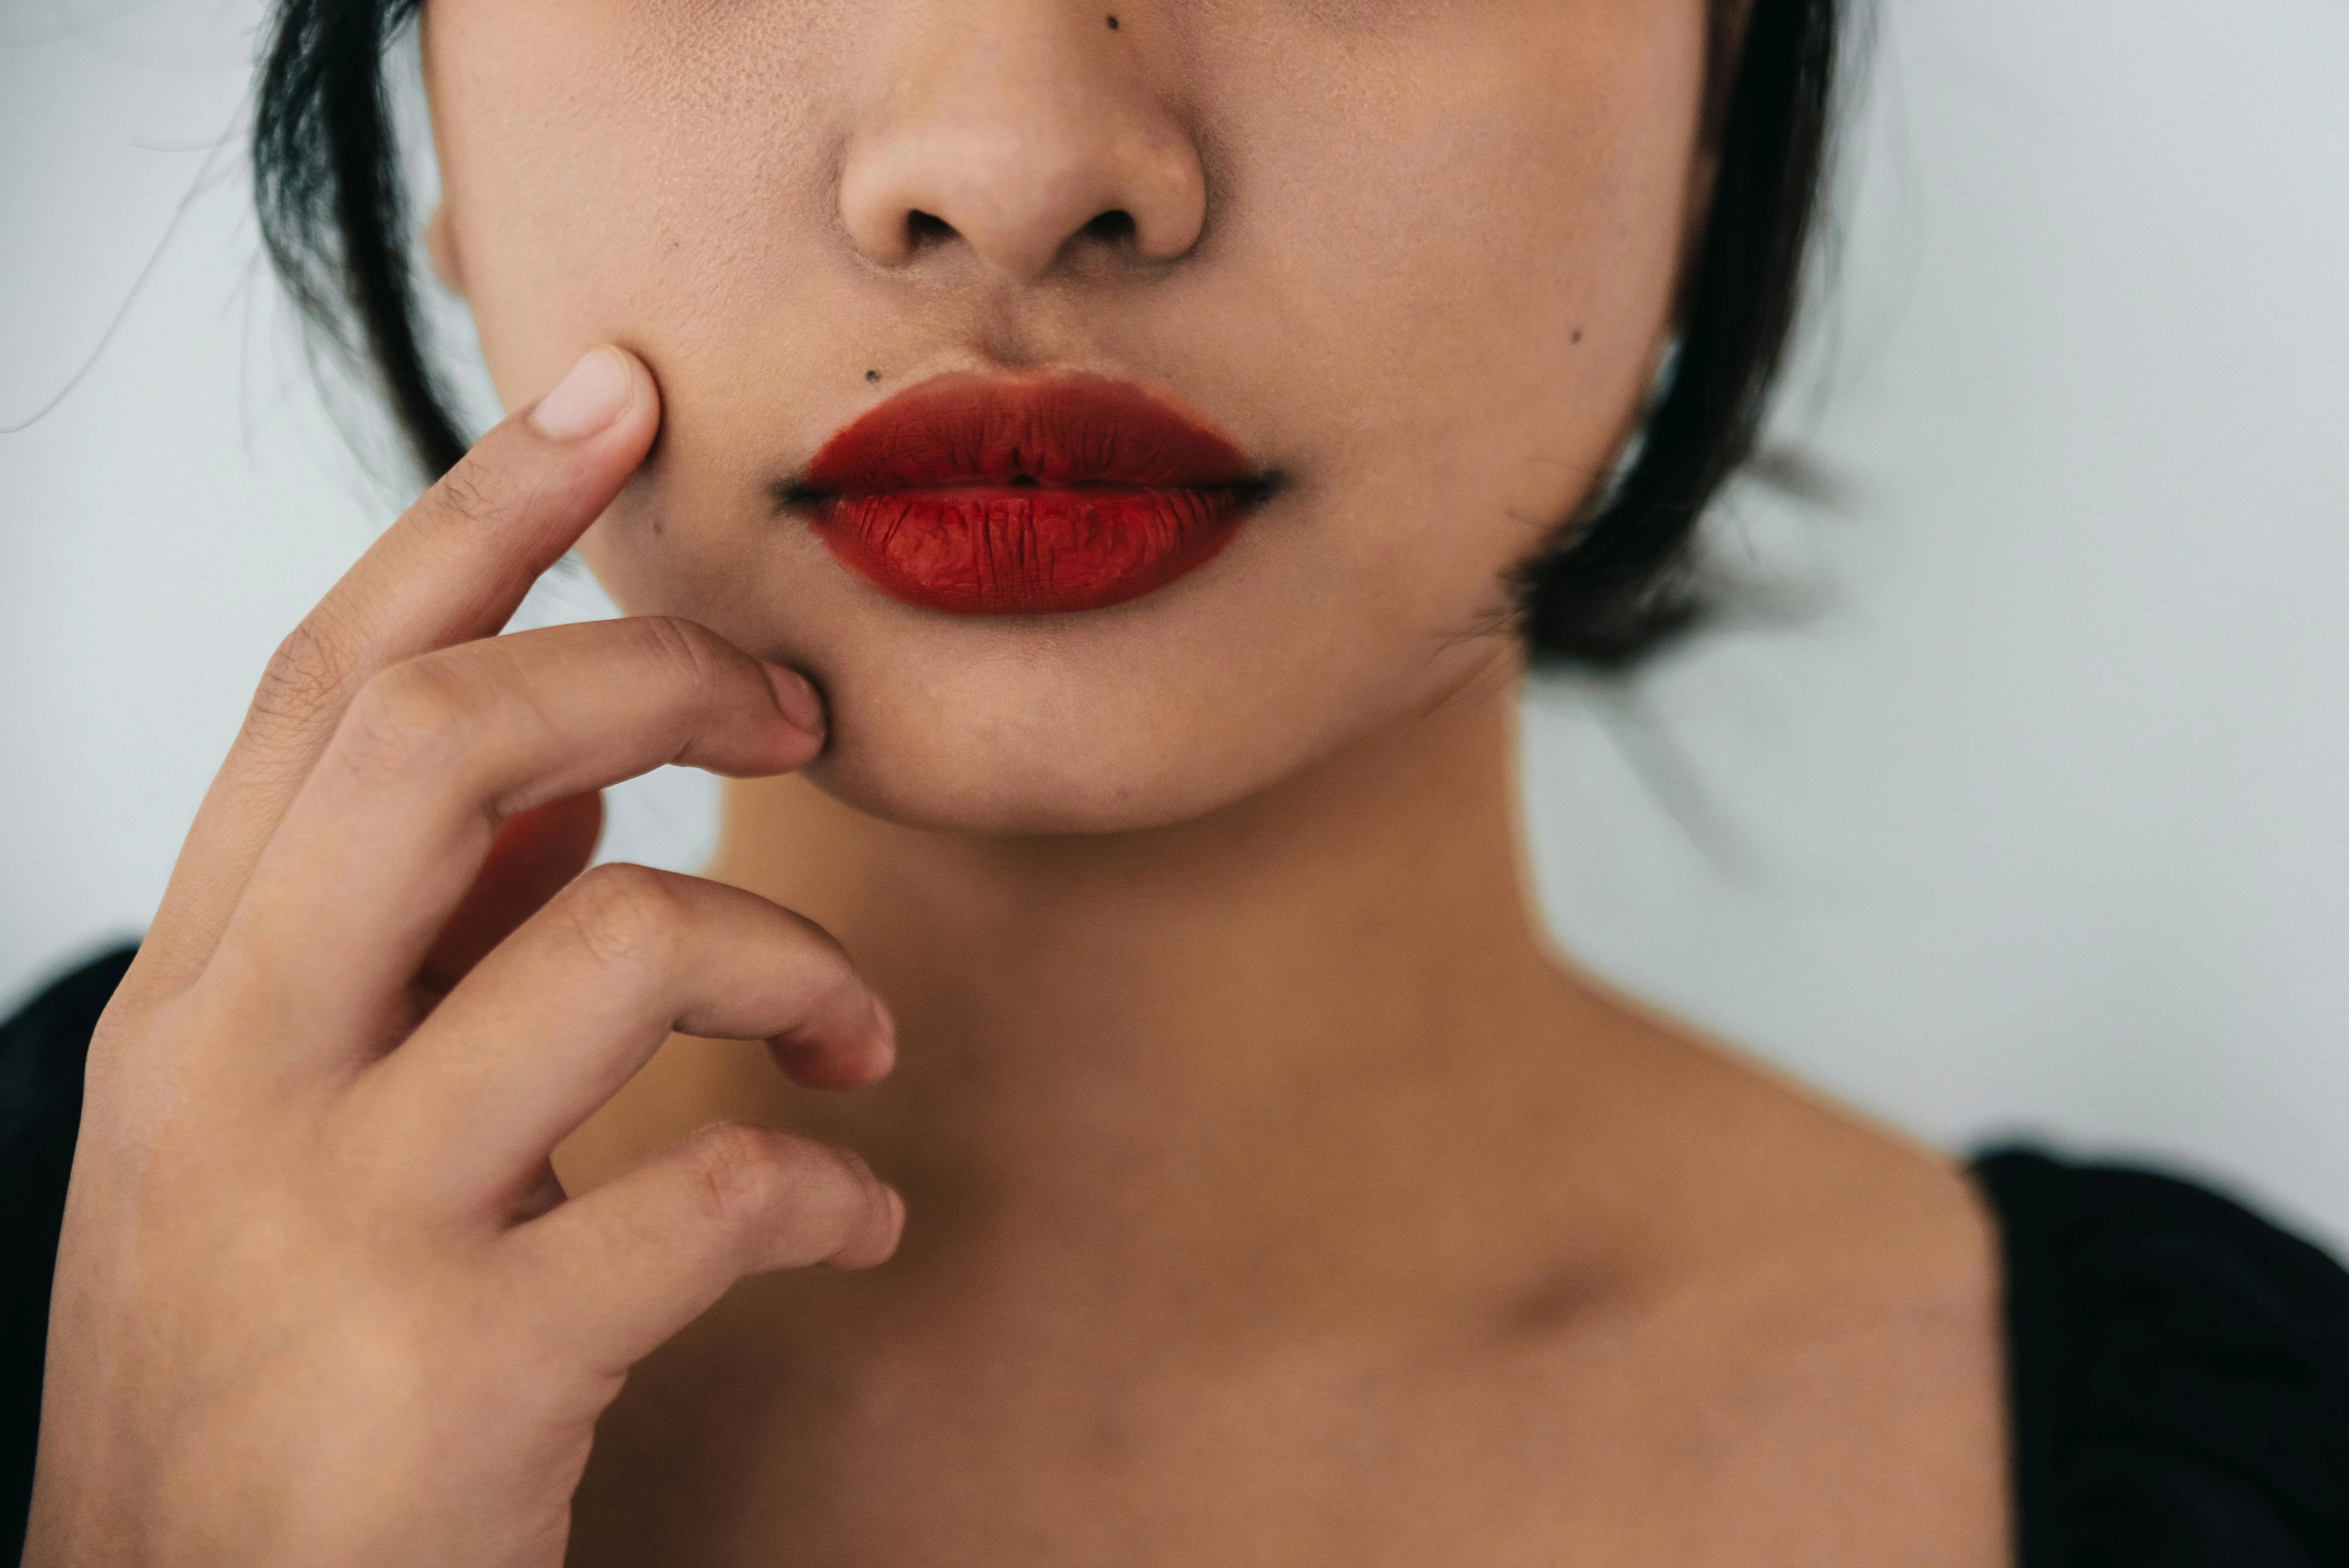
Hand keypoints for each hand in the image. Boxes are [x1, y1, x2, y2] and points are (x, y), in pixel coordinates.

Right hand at [22, 348, 902, 1567]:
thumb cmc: (266, 1373)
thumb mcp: (286, 1131)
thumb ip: (411, 944)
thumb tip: (576, 776)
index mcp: (196, 1000)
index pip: (329, 686)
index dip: (477, 514)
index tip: (615, 397)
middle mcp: (232, 1076)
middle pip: (448, 742)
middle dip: (656, 670)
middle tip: (799, 703)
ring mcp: (334, 1221)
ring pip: (618, 937)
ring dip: (790, 951)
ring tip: (860, 1029)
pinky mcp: (458, 1368)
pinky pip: (711, 1193)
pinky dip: (824, 1183)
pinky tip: (854, 1216)